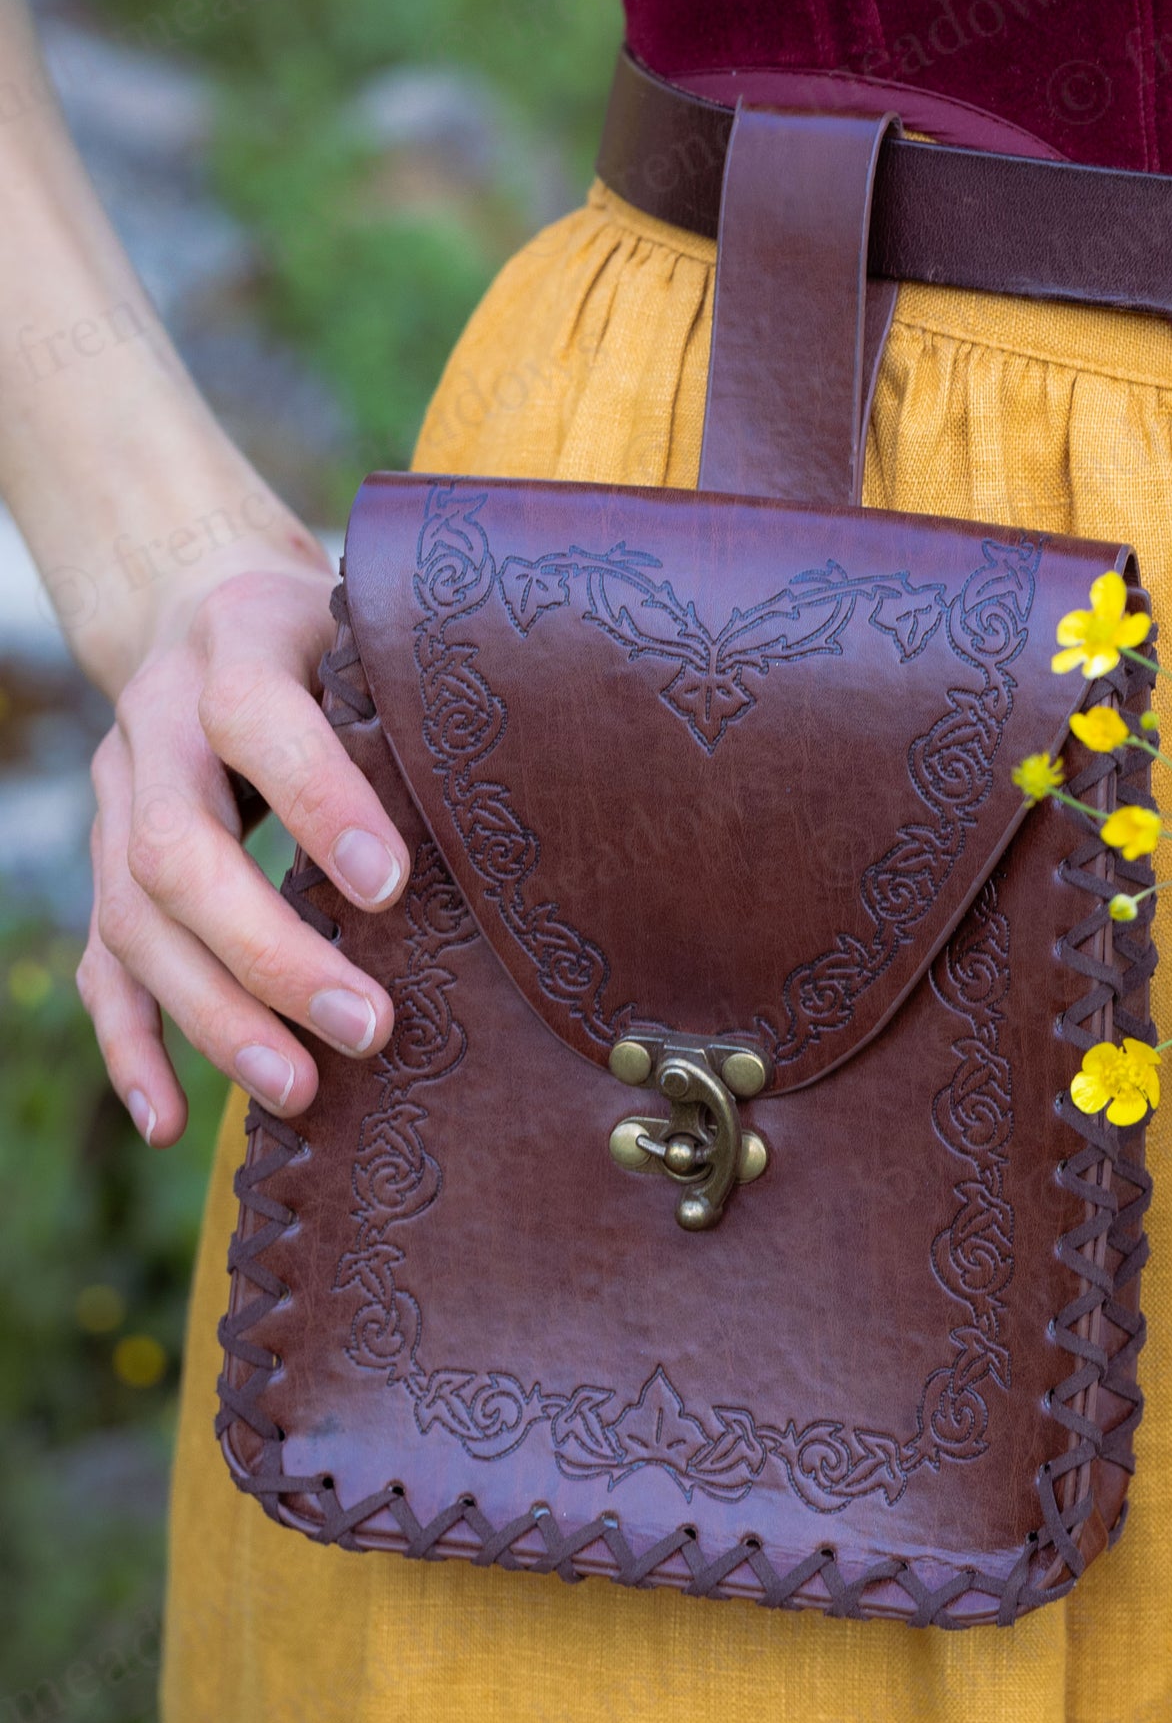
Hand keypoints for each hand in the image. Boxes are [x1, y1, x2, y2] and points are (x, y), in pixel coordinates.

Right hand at [76, 558, 409, 1147]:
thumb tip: (519, 793)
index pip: (255, 718)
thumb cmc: (328, 634)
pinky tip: (170, 1118)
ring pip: (134, 923)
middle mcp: (155, 725)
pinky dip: (133, 1047)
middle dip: (269, 954)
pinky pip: (102, 965)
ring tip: (299, 1088)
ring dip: (215, 1017)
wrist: (199, 604)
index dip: (316, 799)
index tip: (389, 885)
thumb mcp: (372, 631)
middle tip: (369, 1026)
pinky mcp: (106, 863)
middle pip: (176, 851)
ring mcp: (117, 800)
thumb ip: (410, 698)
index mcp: (234, 645)